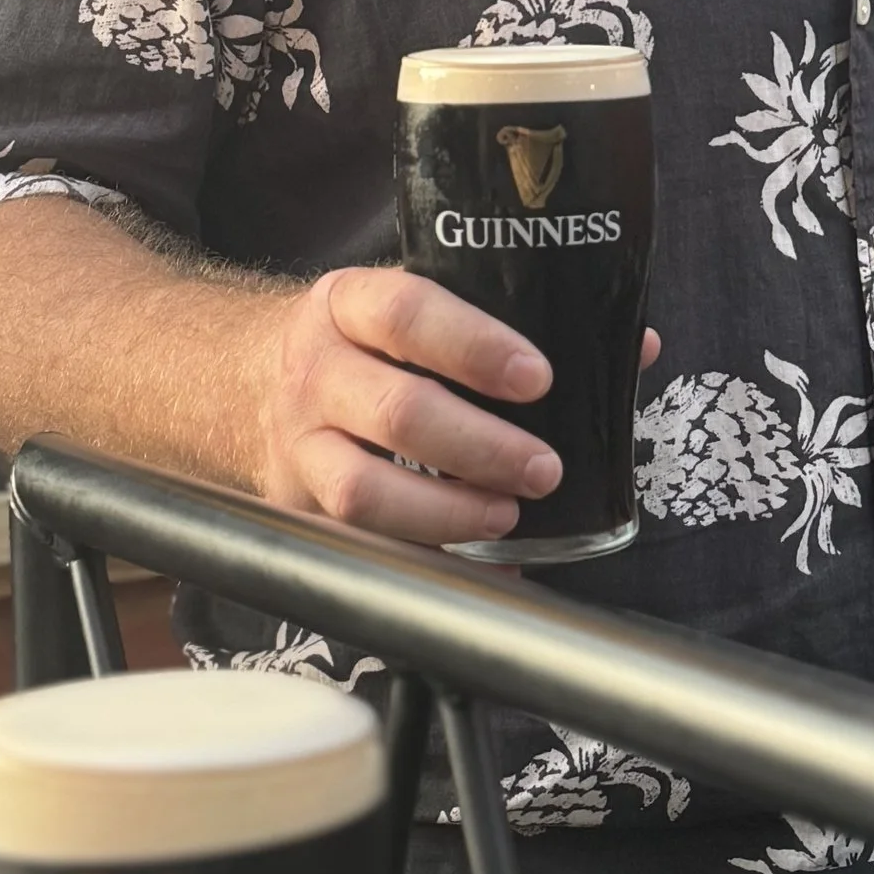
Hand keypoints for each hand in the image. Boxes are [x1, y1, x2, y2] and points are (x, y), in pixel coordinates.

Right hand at [257, 266, 659, 547]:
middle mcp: (315, 370)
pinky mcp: (298, 507)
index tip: (538, 378)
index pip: (409, 314)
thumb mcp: (412, 311)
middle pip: (395, 410)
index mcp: (350, 304)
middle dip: (481, 447)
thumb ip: (511, 322)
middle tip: (544, 468)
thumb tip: (631, 344)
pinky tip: (481, 570)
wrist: (242, 380)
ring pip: (362, 490)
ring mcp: (300, 444)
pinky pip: (358, 546)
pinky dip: (425, 562)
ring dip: (445, 513)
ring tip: (506, 520)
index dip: (476, 346)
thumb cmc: (365, 346)